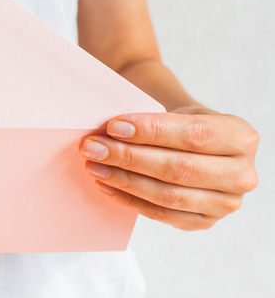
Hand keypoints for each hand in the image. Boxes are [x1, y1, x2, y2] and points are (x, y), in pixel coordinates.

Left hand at [79, 107, 258, 229]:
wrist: (198, 148)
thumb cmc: (184, 126)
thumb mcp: (180, 112)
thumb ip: (154, 120)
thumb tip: (107, 132)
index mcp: (241, 137)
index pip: (194, 135)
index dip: (151, 131)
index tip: (113, 126)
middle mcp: (241, 174)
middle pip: (179, 168)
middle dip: (129, 157)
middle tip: (92, 147)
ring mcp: (226, 203)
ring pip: (168, 195)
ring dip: (124, 180)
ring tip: (94, 166)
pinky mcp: (204, 221)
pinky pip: (161, 214)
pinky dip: (129, 199)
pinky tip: (106, 185)